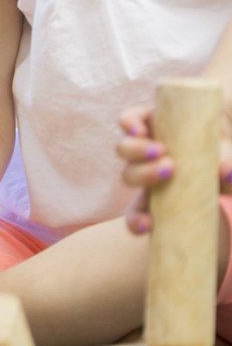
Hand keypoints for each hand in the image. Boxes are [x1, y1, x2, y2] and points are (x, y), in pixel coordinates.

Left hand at [117, 103, 231, 233]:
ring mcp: (144, 144)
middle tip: (170, 169)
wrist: (220, 139)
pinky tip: (139, 129)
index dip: (137, 221)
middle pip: (130, 176)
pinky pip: (128, 120)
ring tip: (162, 150)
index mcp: (160, 194)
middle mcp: (146, 170)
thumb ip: (230, 178)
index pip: (138, 214)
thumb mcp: (230, 177)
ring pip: (125, 150)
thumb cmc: (224, 169)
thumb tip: (226, 172)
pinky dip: (129, 123)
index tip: (147, 224)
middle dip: (144, 175)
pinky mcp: (146, 121)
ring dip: (137, 151)